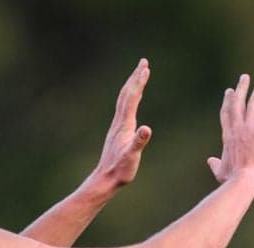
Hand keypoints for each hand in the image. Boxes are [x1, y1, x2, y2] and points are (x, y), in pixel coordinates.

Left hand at [90, 58, 152, 189]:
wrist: (105, 179)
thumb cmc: (120, 170)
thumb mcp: (132, 157)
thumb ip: (139, 142)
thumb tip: (147, 128)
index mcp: (124, 125)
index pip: (132, 98)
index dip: (139, 82)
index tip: (146, 67)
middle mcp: (119, 122)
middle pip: (127, 94)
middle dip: (135, 77)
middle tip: (144, 62)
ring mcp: (118, 126)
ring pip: (125, 100)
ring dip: (132, 86)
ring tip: (140, 76)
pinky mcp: (118, 132)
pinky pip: (125, 109)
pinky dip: (131, 99)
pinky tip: (134, 101)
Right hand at [207, 73, 253, 184]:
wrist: (243, 180)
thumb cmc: (232, 179)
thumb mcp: (220, 171)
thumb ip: (215, 164)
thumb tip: (210, 160)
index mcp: (228, 136)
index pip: (227, 114)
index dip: (228, 101)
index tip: (229, 91)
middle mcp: (237, 128)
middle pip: (238, 102)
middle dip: (242, 88)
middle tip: (245, 77)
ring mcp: (249, 127)